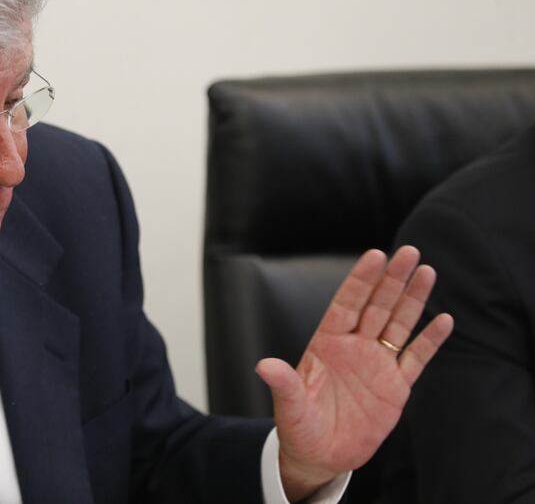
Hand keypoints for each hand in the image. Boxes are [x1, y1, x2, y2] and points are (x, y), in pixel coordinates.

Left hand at [255, 246, 452, 500]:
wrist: (321, 455)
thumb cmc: (300, 426)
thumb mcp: (290, 406)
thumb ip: (283, 384)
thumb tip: (264, 366)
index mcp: (327, 343)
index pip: (347, 303)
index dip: (361, 280)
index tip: (375, 255)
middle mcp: (354, 347)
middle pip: (377, 306)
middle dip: (392, 279)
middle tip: (409, 251)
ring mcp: (377, 364)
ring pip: (399, 324)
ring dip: (413, 299)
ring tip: (427, 272)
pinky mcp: (396, 386)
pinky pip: (415, 357)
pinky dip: (430, 340)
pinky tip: (444, 320)